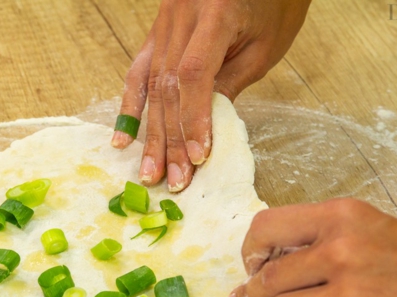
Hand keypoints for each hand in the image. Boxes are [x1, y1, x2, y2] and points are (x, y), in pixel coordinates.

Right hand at [111, 0, 310, 191]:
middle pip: (168, 84)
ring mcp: (164, 21)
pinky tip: (122, 138)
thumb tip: (203, 130)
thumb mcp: (264, 44)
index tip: (197, 157)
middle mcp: (181, 13)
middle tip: (172, 179)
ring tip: (149, 170)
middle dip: (170, 137)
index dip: (193, 118)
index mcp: (215, 11)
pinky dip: (132, 106)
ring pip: (151, 83)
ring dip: (151, 132)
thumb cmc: (273, 4)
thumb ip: (231, 81)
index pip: (194, 73)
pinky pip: (139, 70)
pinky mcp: (157, 30)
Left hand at [224, 199, 396, 296]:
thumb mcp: (379, 232)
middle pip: (270, 276)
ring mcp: (348, 296)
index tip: (248, 267)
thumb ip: (331, 242)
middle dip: (246, 295)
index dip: (250, 249)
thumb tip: (281, 265)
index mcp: (344, 218)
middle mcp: (341, 250)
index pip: (269, 225)